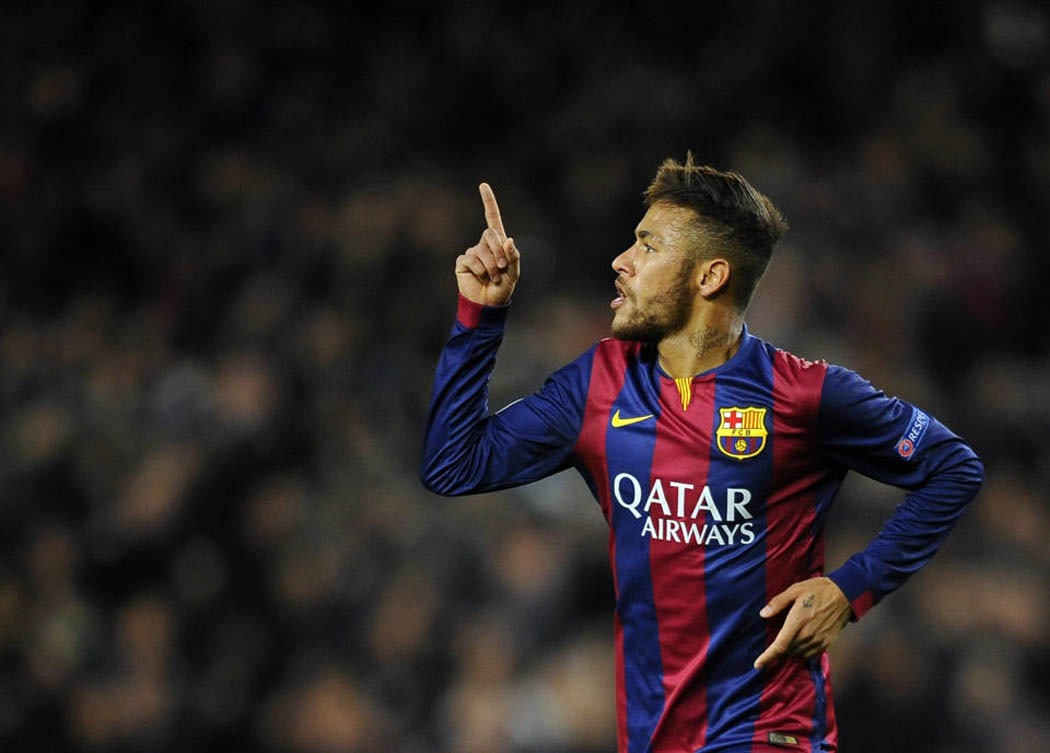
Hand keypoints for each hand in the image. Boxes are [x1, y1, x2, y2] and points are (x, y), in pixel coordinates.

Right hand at [456, 183, 520, 305]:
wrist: (488, 304)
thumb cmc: (503, 288)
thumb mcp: (514, 273)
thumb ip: (513, 257)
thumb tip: (509, 240)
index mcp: (497, 243)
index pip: (492, 218)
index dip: (488, 202)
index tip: (483, 185)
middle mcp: (483, 244)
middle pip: (490, 234)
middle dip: (498, 252)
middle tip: (502, 269)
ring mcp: (472, 252)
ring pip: (482, 251)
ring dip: (491, 267)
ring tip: (492, 278)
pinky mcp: (462, 262)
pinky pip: (471, 260)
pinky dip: (480, 270)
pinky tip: (480, 278)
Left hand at [753, 577, 850, 669]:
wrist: (845, 594)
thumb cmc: (818, 589)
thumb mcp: (795, 590)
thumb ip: (778, 603)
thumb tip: (763, 614)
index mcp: (797, 622)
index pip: (779, 646)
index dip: (767, 657)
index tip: (757, 665)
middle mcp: (807, 635)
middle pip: (787, 651)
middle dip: (779, 648)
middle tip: (778, 636)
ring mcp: (818, 640)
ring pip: (798, 653)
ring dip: (791, 649)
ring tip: (790, 636)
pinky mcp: (827, 642)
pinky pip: (811, 654)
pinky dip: (802, 651)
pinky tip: (801, 641)